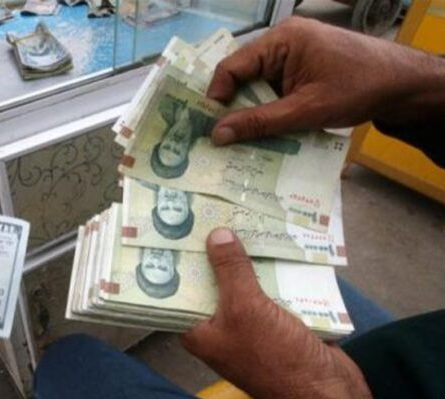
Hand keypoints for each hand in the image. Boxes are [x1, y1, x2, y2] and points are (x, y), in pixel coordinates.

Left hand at [181, 228, 403, 398]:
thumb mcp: (244, 307)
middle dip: (216, 252)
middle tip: (214, 211)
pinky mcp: (278, 323)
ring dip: (249, 258)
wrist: (326, 393)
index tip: (176, 228)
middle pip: (213, 282)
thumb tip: (216, 235)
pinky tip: (279, 241)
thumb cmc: (274, 356)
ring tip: (245, 216)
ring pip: (245, 284)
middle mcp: (220, 327)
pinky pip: (272, 290)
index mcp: (198, 330)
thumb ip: (229, 270)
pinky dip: (275, 271)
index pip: (178, 291)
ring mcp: (251, 325)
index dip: (177, 262)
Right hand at [207, 17, 444, 144]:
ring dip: (253, 114)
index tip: (209, 127)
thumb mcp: (306, 110)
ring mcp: (293, 55)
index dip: (216, 97)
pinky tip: (267, 133)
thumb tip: (217, 135)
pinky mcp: (301, 69)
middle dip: (234, 109)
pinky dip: (269, 111)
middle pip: (242, 77)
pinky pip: (274, 90)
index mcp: (281, 40)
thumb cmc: (358, 89)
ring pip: (257, 87)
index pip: (232, 66)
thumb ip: (260, 122)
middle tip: (221, 140)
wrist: (404, 85)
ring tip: (242, 142)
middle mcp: (282, 42)